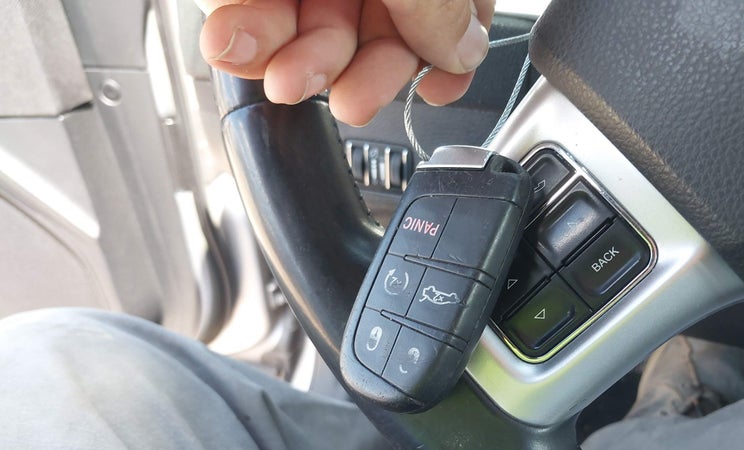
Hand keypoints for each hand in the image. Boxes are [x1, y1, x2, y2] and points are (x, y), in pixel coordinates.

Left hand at [196, 0, 494, 125]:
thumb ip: (444, 8)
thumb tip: (463, 54)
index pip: (450, 12)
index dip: (448, 57)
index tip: (439, 89)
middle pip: (381, 32)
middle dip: (361, 75)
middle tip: (349, 99)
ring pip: (315, 31)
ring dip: (298, 67)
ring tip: (280, 79)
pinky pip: (252, 14)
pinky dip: (241, 40)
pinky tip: (233, 49)